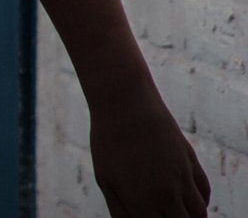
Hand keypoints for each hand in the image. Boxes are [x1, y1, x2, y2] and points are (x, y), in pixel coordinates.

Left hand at [89, 85, 209, 216]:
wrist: (126, 104)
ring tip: (175, 213)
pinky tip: (186, 201)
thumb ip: (121, 210)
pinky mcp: (191, 162)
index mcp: (143, 204)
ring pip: (199, 214)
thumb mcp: (106, 180)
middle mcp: (168, 195)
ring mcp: (183, 178)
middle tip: (163, 216)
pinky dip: (199, 202)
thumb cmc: (108, 144)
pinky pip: (204, 192)